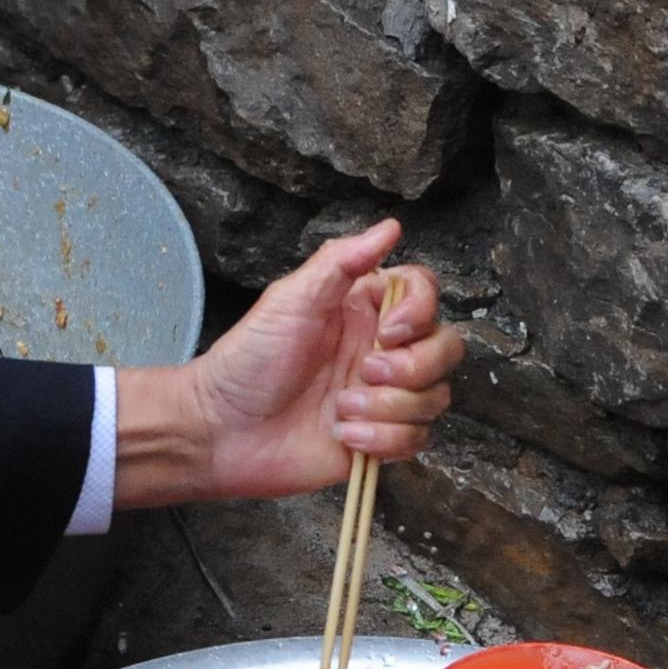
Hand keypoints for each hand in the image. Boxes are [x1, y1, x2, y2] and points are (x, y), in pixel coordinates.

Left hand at [113, 220, 463, 507]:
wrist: (221, 430)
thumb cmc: (247, 360)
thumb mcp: (291, 299)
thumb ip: (341, 261)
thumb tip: (390, 227)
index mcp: (364, 310)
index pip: (426, 296)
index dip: (420, 313)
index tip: (389, 330)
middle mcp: (381, 350)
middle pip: (445, 349)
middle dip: (413, 367)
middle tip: (363, 372)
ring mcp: (383, 396)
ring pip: (435, 398)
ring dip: (390, 408)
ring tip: (341, 410)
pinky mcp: (378, 440)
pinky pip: (415, 440)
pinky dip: (383, 441)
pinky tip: (343, 437)